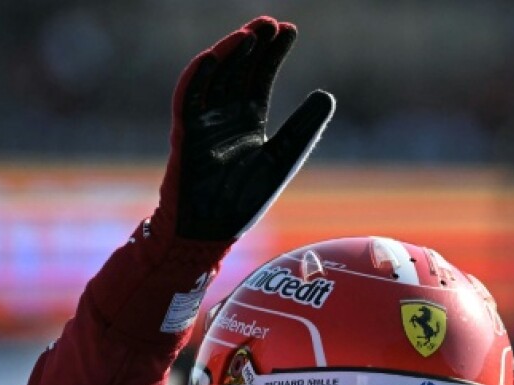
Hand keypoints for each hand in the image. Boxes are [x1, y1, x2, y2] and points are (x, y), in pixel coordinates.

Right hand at [155, 17, 334, 241]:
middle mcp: (224, 115)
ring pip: (214, 78)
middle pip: (238, 71)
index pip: (260, 77)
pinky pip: (187, 101)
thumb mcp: (283, 159)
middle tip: (271, 23)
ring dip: (230, 55)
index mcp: (248, 120)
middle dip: (253, 46)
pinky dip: (197, 79)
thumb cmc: (243, 199)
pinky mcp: (186, 135)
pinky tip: (213, 58)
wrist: (211, 231)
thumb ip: (303, 129)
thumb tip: (327, 95)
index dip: (273, 54)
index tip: (289, 30)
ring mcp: (203, 122)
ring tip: (249, 35)